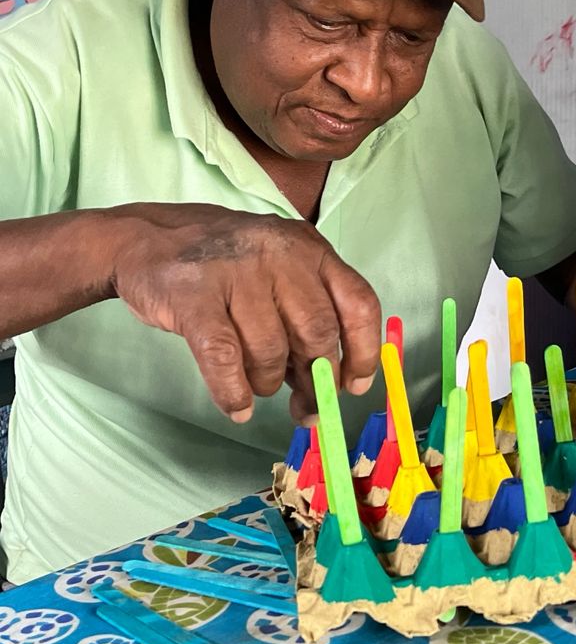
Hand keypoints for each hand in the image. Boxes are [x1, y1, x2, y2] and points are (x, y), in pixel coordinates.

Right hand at [110, 203, 380, 423]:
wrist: (144, 237)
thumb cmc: (221, 261)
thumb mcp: (277, 265)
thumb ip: (306, 311)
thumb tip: (333, 381)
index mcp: (308, 248)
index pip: (357, 303)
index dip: (363, 352)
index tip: (355, 385)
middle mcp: (278, 254)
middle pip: (317, 333)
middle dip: (316, 382)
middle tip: (305, 406)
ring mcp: (235, 272)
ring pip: (271, 351)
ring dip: (269, 383)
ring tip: (258, 385)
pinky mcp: (193, 296)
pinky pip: (224, 359)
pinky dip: (233, 392)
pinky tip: (237, 405)